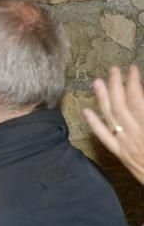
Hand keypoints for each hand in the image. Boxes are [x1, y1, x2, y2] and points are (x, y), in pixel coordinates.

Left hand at [84, 65, 143, 184]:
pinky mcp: (122, 156)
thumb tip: (141, 100)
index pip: (139, 100)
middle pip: (122, 106)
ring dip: (103, 99)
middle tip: (113, 70)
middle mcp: (137, 136)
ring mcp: (127, 146)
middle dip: (116, 85)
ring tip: (97, 82)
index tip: (133, 69)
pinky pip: (104, 138)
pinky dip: (94, 124)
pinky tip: (87, 111)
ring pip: (110, 119)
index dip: (134, 83)